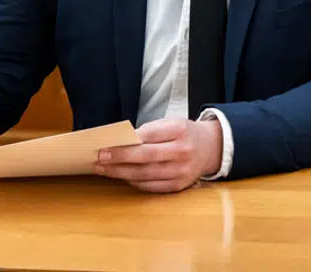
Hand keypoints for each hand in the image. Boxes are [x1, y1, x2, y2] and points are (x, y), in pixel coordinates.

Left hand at [95, 118, 222, 192]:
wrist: (210, 149)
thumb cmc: (185, 134)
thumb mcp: (171, 123)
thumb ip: (149, 131)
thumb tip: (121, 143)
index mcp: (179, 130)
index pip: (148, 136)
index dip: (126, 142)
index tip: (106, 145)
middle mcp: (182, 151)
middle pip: (145, 157)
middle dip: (119, 158)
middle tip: (100, 158)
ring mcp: (181, 171)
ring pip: (145, 174)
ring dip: (121, 173)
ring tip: (104, 169)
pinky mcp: (178, 186)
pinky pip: (151, 186)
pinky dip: (134, 182)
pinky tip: (122, 177)